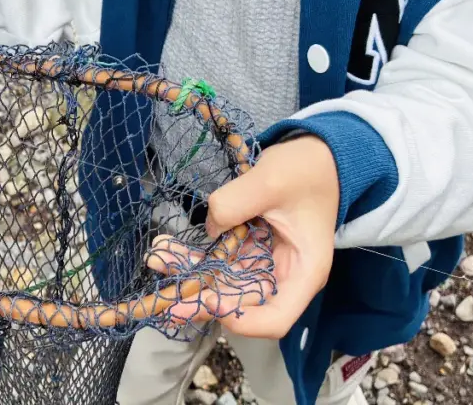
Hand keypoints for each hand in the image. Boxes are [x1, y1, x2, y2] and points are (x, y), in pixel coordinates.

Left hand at [148, 134, 339, 338]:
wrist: (316, 156)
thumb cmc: (306, 170)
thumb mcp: (271, 181)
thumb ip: (234, 204)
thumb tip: (209, 228)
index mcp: (304, 270)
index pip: (276, 317)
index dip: (241, 317)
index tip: (210, 300)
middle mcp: (283, 275)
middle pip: (240, 303)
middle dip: (199, 299)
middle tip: (163, 299)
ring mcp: (263, 263)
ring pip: (222, 283)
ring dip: (188, 275)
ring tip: (156, 260)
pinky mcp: (247, 249)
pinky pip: (217, 260)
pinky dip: (192, 256)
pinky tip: (165, 247)